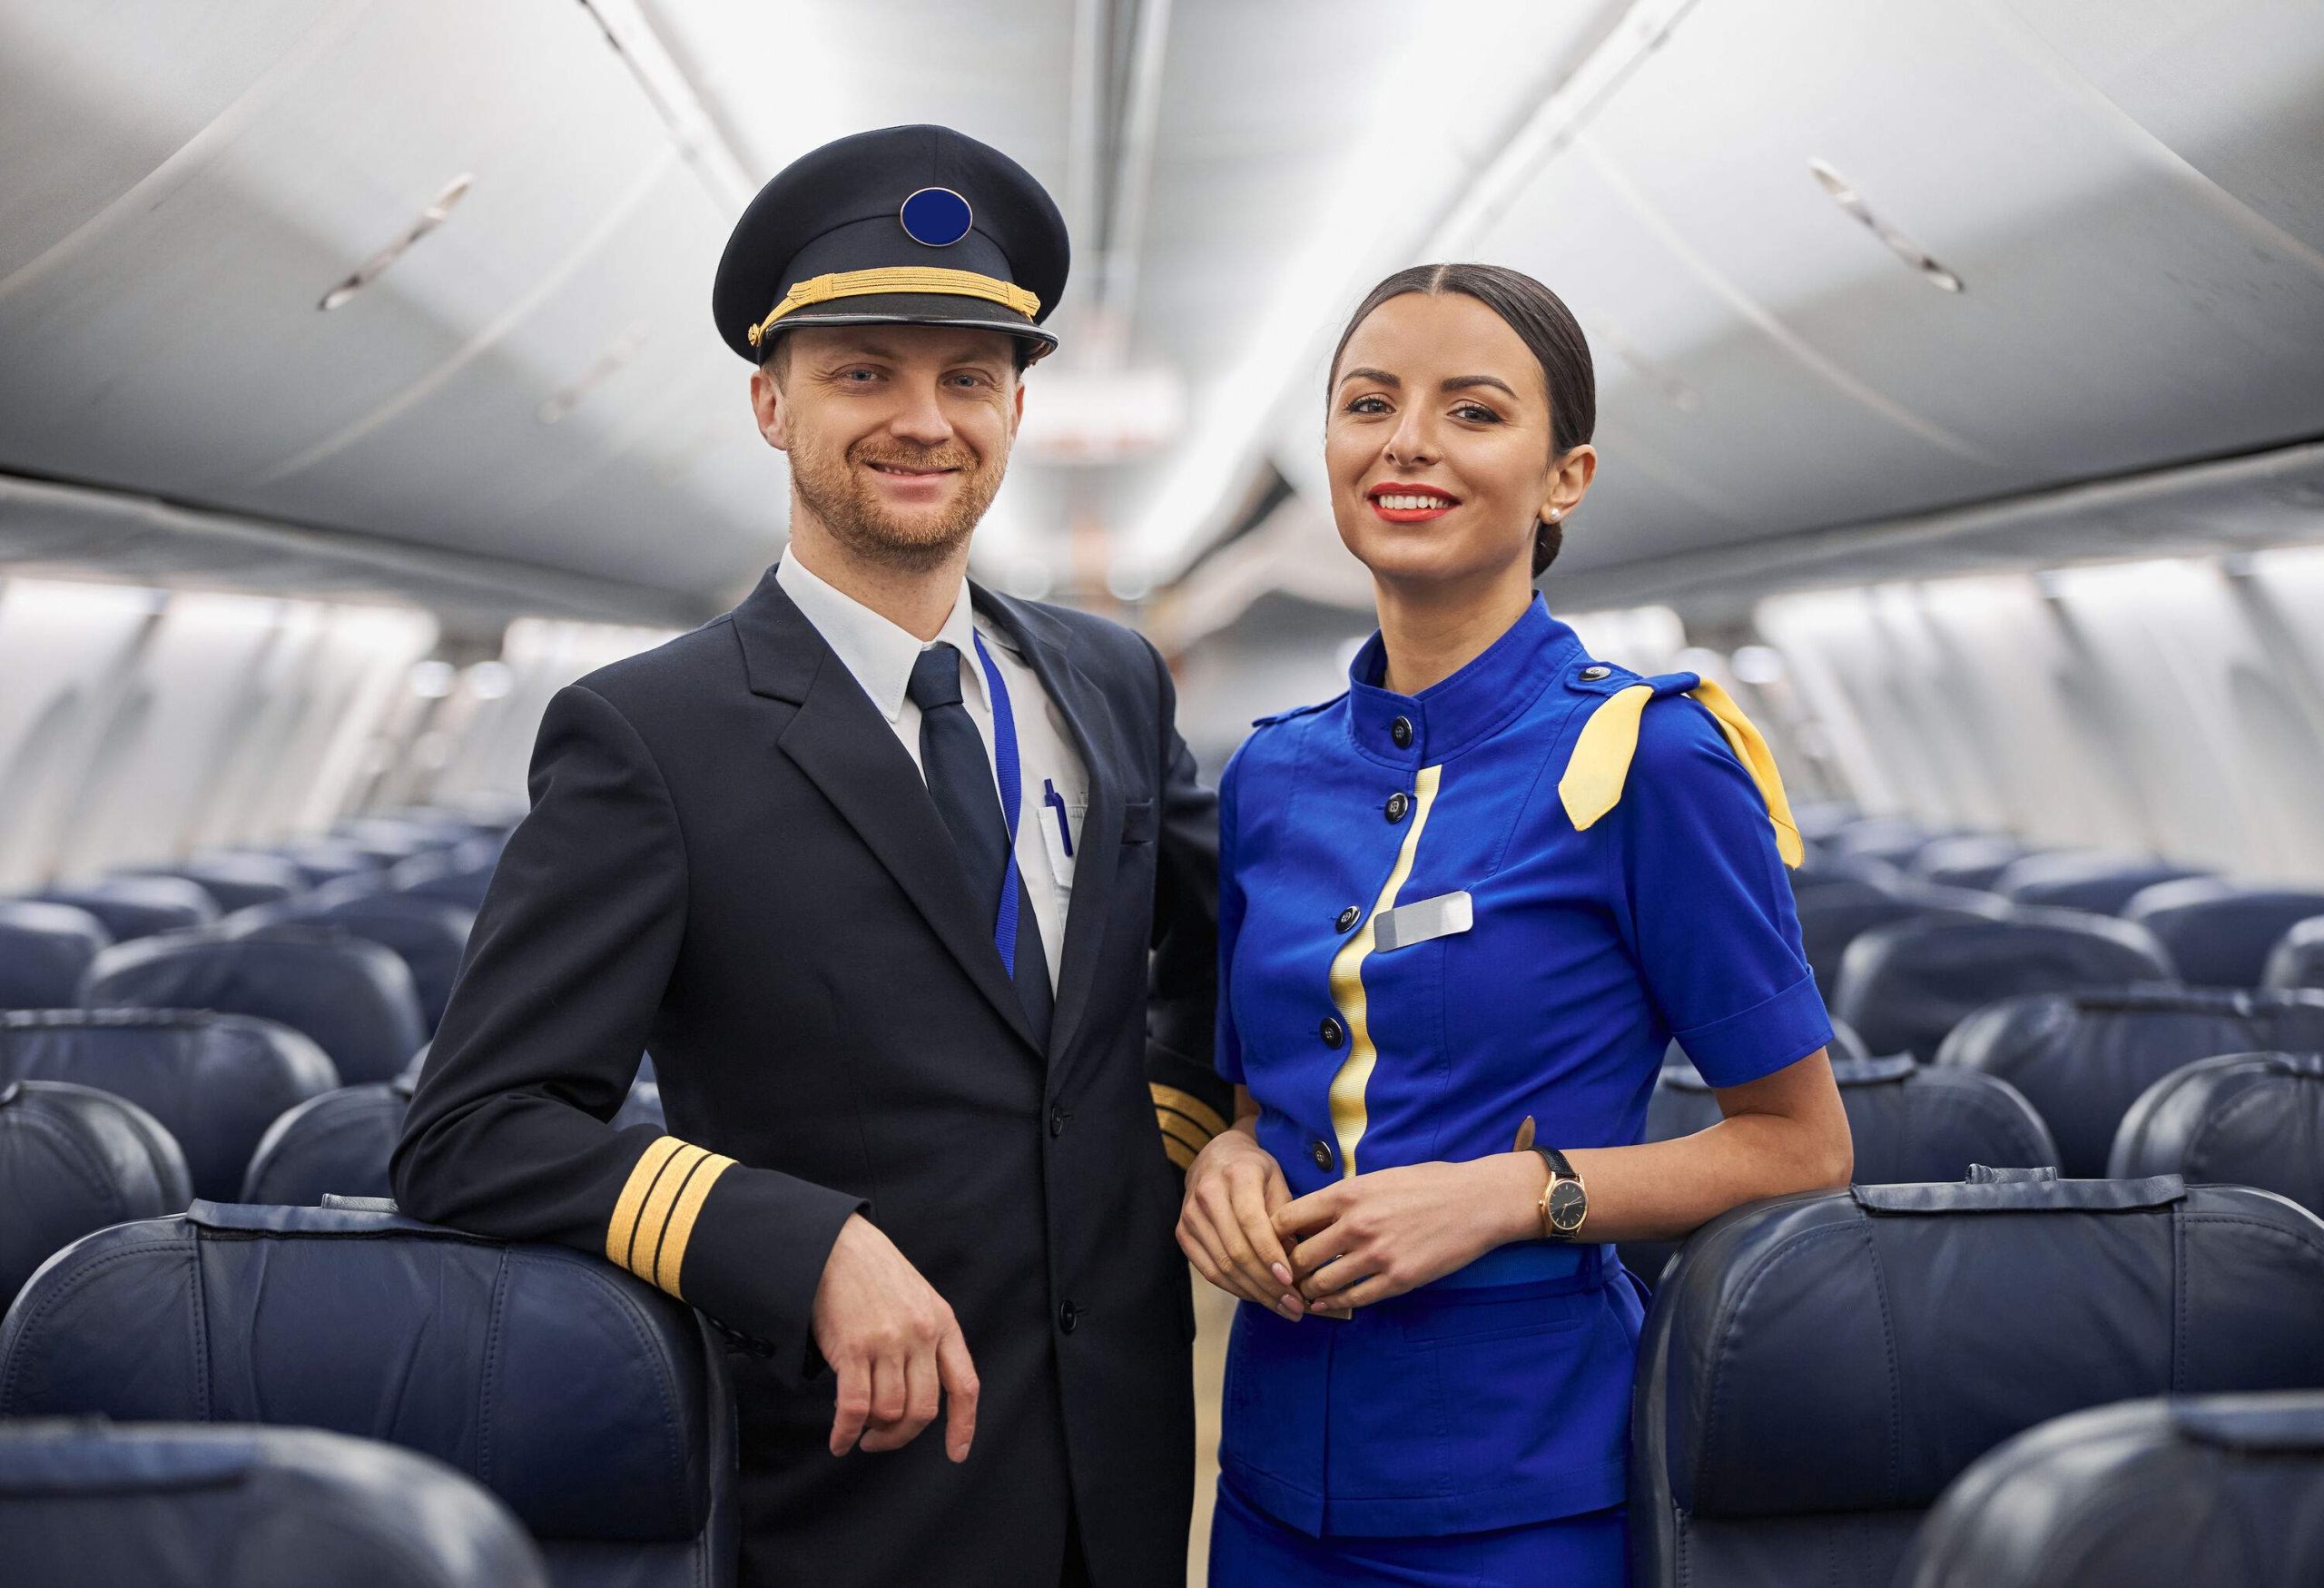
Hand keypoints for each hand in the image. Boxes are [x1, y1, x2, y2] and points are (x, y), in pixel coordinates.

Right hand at [810, 1213, 978, 1461]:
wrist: (837, 1245)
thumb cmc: (875, 1274)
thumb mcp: (919, 1299)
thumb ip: (927, 1340)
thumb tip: (918, 1393)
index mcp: (943, 1323)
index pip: (965, 1385)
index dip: (963, 1425)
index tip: (956, 1453)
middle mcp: (921, 1335)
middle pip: (923, 1410)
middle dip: (902, 1436)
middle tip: (882, 1441)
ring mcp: (887, 1342)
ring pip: (889, 1412)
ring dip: (873, 1433)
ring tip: (860, 1432)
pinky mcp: (852, 1348)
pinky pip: (854, 1408)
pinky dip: (845, 1432)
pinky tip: (840, 1440)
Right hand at [1176, 1126, 1305, 1319]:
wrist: (1216, 1157)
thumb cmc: (1255, 1170)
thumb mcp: (1278, 1180)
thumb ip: (1287, 1216)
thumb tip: (1296, 1260)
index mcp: (1236, 1175)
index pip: (1252, 1222)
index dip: (1270, 1254)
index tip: (1291, 1280)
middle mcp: (1207, 1194)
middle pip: (1236, 1250)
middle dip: (1267, 1284)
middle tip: (1294, 1305)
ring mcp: (1190, 1215)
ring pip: (1222, 1266)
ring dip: (1254, 1293)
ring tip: (1281, 1307)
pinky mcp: (1182, 1233)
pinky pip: (1209, 1270)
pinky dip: (1234, 1288)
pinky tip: (1256, 1297)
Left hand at [1273, 1154, 1544, 1310]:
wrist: (1477, 1201)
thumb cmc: (1428, 1183)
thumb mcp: (1377, 1178)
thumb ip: (1343, 1198)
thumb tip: (1311, 1216)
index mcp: (1346, 1194)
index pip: (1286, 1219)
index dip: (1275, 1235)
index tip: (1278, 1242)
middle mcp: (1355, 1225)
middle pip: (1298, 1257)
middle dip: (1289, 1268)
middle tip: (1288, 1275)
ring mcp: (1376, 1255)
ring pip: (1321, 1283)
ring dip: (1309, 1289)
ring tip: (1305, 1291)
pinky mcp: (1398, 1280)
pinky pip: (1353, 1299)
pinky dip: (1333, 1304)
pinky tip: (1327, 1304)